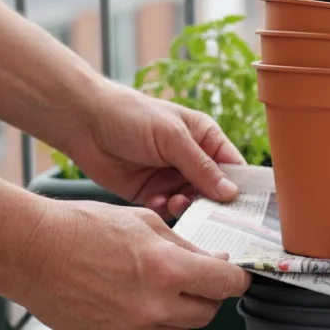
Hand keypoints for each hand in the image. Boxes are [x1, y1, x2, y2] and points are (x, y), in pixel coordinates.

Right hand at [17, 199, 250, 329]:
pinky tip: (124, 300)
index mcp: (168, 271)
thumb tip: (214, 263)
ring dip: (177, 312)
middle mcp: (155, 308)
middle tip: (193, 278)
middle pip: (206, 313)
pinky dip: (145, 324)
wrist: (31, 253)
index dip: (236, 279)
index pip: (226, 286)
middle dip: (206, 295)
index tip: (236, 277)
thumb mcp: (145, 223)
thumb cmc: (83, 229)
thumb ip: (185, 248)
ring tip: (152, 287)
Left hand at [64, 82, 244, 217]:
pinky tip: (156, 201)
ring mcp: (171, 177)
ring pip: (192, 204)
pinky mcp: (151, 192)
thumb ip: (201, 167)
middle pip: (215, 192)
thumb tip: (231, 193)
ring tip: (176, 202)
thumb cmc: (131, 116)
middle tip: (209, 212)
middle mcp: (192, 160)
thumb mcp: (172, 138)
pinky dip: (165, 210)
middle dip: (212, 203)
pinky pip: (167, 209)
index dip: (242, 188)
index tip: (246, 209)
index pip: (234, 168)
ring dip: (187, 207)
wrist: (84, 122)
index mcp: (205, 139)